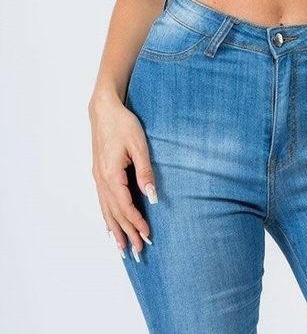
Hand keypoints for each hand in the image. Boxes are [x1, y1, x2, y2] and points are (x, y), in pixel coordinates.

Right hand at [89, 90, 157, 260]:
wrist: (103, 110)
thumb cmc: (123, 124)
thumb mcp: (139, 145)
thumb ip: (145, 171)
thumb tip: (152, 196)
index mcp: (111, 175)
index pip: (125, 206)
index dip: (137, 223)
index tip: (148, 236)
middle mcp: (101, 180)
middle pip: (115, 214)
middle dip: (127, 233)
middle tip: (138, 253)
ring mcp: (98, 178)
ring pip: (106, 211)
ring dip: (115, 231)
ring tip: (122, 249)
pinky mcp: (99, 174)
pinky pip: (102, 202)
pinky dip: (107, 217)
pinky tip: (110, 227)